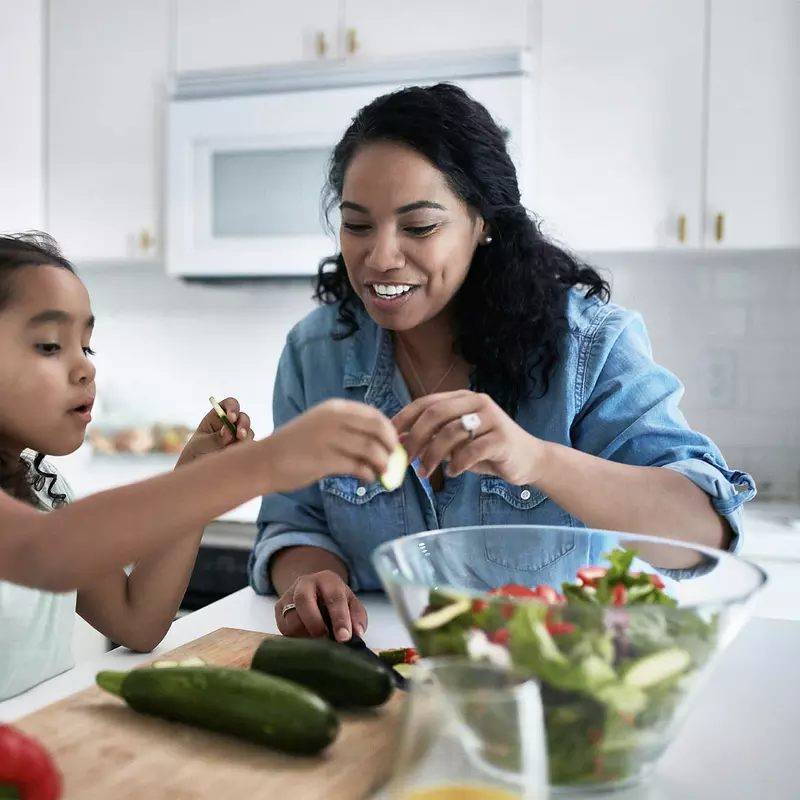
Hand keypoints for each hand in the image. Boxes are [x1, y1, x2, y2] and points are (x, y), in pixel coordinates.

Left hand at [177, 396, 253, 465]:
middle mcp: (230, 425)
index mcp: (217, 417)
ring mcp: (237, 437)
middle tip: (239, 434)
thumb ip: (215, 438)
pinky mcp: (242, 449)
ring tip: (238, 446)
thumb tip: (228, 430)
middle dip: (243, 424)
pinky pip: (251, 447)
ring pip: (248, 432)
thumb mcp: (201, 445)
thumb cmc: (194, 454)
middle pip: (243, 417)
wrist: (197, 474)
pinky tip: (240, 454)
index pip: (229, 404)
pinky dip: (249, 449)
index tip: (231, 418)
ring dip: (246, 437)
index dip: (232, 408)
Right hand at [265, 399, 398, 492]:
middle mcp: (334, 419)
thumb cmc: (296, 446)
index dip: (389, 431)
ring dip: (383, 463)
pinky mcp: (325, 459)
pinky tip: (369, 478)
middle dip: (391, 446)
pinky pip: (358, 466)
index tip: (394, 444)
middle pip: (378, 429)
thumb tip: (381, 444)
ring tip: (382, 473)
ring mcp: (329, 438)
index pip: (375, 415)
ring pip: (371, 449)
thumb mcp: (322, 427)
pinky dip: (369, 473)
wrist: (265, 460)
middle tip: (394, 460)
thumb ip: (348, 431)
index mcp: (335, 408)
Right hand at [275, 570, 367, 641]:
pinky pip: (283, 628)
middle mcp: (305, 583)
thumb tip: (357, 633)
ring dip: (304, 634)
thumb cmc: (335, 599)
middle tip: (325, 641)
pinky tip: (306, 640)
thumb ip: (357, 617)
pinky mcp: (278, 609)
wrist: (313, 589)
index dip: (340, 618)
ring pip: (291, 617)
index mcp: (327, 579)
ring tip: (317, 644)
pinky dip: (295, 638)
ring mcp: (289, 594)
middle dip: (315, 624)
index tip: (344, 638)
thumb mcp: (351, 603)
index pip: (334, 597)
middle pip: (303, 600)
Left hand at [393, 390, 544, 484]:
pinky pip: (471, 451)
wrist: (528, 459)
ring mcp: (492, 419)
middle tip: (404, 459)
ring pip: (451, 433)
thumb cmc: (487, 450)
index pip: (426, 402)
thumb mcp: (456, 443)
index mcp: (463, 398)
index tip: (389, 437)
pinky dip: (456, 464)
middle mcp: (477, 402)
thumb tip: (398, 442)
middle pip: (436, 414)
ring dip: (432, 456)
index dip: (405, 418)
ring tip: (424, 473)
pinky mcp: (502, 438)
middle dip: (415, 438)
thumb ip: (432, 438)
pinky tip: (452, 473)